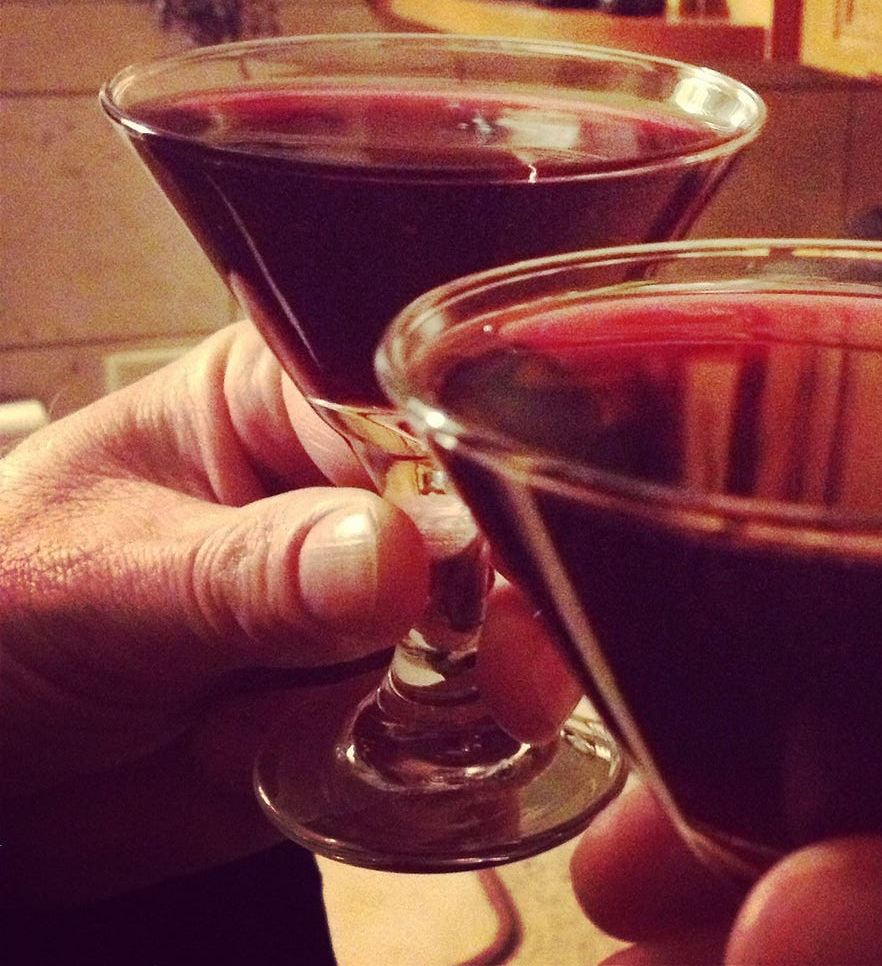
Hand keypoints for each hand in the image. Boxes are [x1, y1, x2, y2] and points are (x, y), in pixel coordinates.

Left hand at [0, 323, 576, 904]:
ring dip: (484, 677)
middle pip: (484, 507)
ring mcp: (375, 589)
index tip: (492, 551)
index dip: (471, 467)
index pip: (416, 405)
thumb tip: (392, 556)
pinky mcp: (379, 685)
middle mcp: (349, 482)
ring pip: (491, 614)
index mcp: (283, 393)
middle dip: (509, 587)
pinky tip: (414, 758)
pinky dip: (458, 742)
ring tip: (416, 718)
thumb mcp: (102, 582)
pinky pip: (461, 709)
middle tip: (509, 666)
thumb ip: (244, 573)